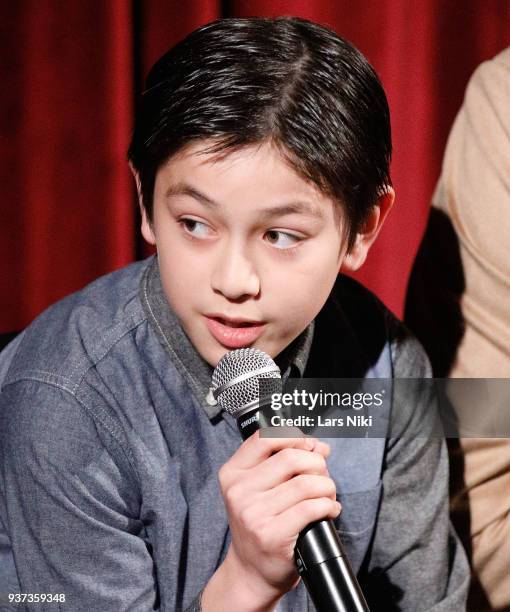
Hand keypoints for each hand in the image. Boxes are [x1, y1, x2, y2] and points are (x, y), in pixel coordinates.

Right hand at [202, 429, 340, 610]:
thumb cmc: (260, 523)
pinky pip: (311, 508)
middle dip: (317, 463)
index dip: (294, 437)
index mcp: (233, 473)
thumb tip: (319, 446)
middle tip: (322, 475)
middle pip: (291, 458)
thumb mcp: (259, 487)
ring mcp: (253, 514)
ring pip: (306, 484)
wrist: (251, 571)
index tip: (309, 446)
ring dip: (327, 486)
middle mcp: (239, 492)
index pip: (264, 438)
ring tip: (327, 495)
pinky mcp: (272, 535)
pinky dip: (328, 506)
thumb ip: (283, 461)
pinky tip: (329, 510)